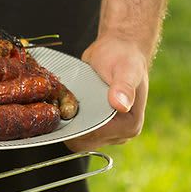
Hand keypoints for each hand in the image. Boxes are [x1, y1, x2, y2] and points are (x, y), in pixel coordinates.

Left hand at [65, 35, 148, 151]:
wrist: (118, 49)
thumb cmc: (123, 57)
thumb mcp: (125, 69)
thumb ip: (123, 87)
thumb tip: (121, 105)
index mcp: (130, 125)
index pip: (96, 136)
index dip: (78, 124)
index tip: (66, 107)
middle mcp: (119, 133)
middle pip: (83, 142)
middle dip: (69, 125)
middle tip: (60, 103)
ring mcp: (106, 131)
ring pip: (76, 138)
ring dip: (65, 123)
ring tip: (61, 102)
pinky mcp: (94, 125)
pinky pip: (74, 130)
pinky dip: (66, 120)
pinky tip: (62, 103)